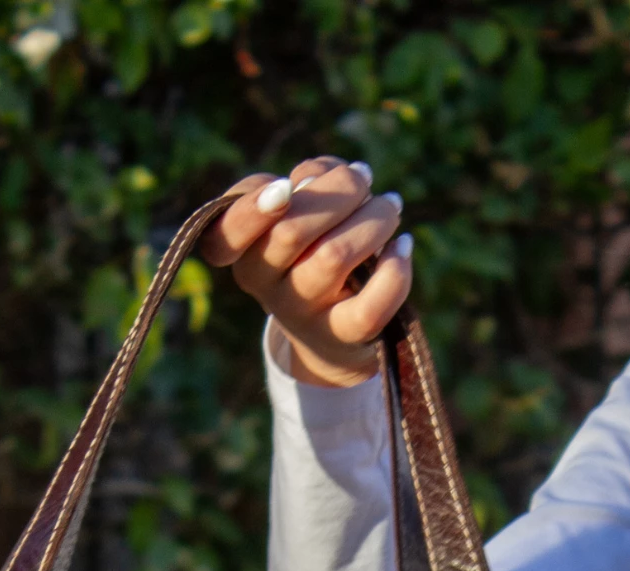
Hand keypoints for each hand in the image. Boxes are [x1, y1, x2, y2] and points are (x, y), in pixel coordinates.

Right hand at [199, 157, 413, 386]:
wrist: (329, 333)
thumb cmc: (311, 252)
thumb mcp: (296, 212)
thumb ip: (304, 180)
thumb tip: (322, 176)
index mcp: (245, 253)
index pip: (226, 235)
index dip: (253, 209)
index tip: (285, 187)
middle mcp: (267, 287)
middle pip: (292, 230)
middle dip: (340, 189)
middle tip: (364, 179)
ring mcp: (304, 314)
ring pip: (334, 256)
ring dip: (374, 217)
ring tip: (390, 205)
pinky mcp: (343, 336)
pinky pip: (371, 306)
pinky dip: (395, 268)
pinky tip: (403, 245)